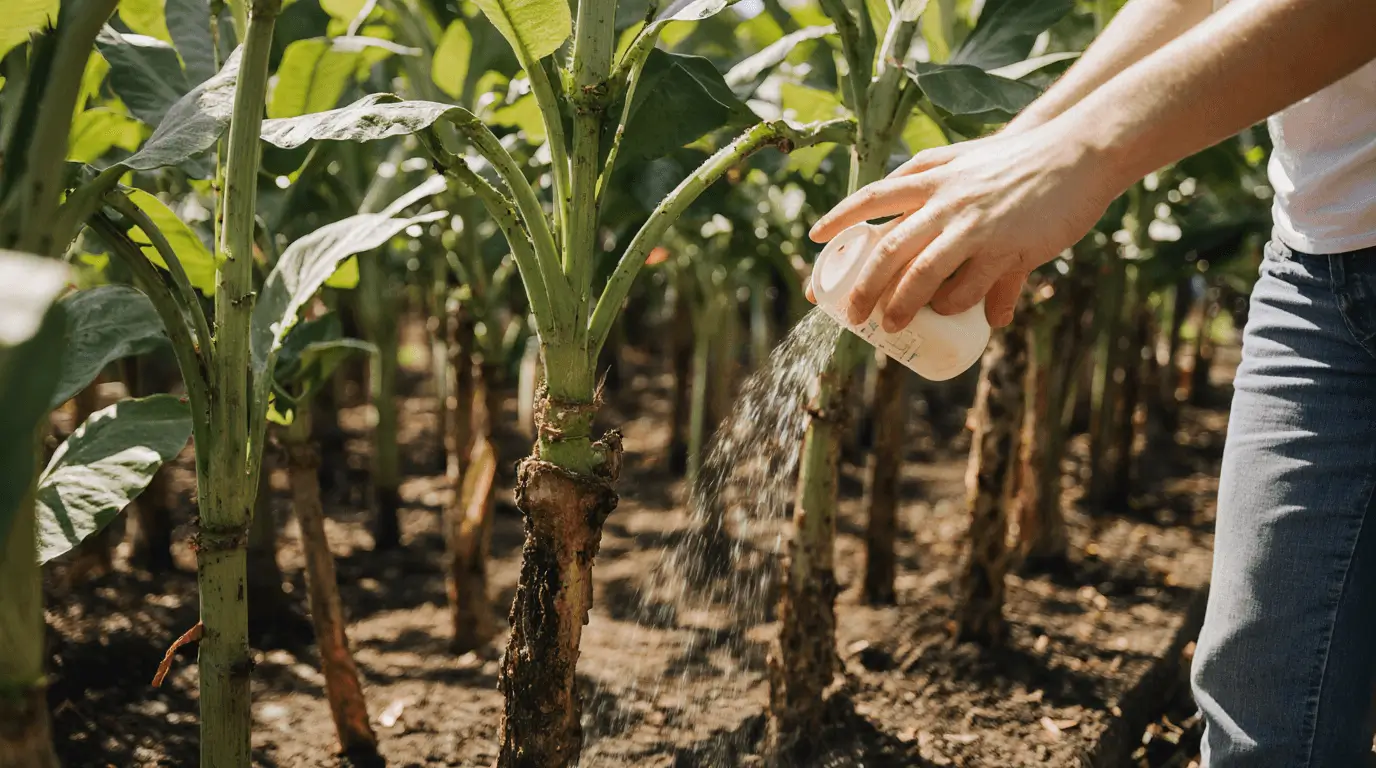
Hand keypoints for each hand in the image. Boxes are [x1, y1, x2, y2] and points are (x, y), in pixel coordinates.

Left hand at [808, 123, 1118, 328]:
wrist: (1079, 151)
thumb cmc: (1020, 161)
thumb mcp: (967, 162)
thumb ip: (938, 186)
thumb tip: (906, 201)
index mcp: (932, 176)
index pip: (871, 197)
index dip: (839, 219)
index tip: (813, 239)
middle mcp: (946, 200)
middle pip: (888, 250)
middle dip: (863, 288)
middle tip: (850, 315)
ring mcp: (976, 225)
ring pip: (923, 275)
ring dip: (902, 307)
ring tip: (890, 327)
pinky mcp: (1008, 247)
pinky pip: (972, 288)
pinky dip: (960, 308)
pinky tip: (956, 316)